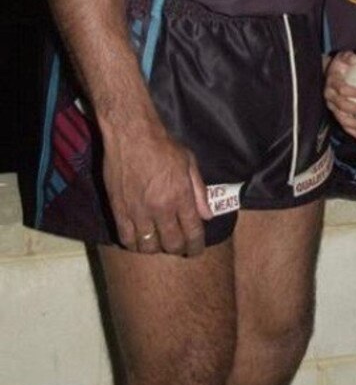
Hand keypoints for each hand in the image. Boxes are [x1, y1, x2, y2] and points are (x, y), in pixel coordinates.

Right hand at [102, 120, 211, 256]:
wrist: (131, 134)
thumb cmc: (163, 145)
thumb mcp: (189, 163)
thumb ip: (199, 191)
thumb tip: (207, 215)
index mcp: (180, 196)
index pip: (192, 233)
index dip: (196, 246)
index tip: (196, 250)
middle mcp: (160, 208)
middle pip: (171, 244)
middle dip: (178, 249)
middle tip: (179, 246)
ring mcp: (137, 211)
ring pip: (148, 246)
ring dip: (156, 248)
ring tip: (159, 242)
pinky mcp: (118, 210)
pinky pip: (126, 239)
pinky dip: (134, 244)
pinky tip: (139, 240)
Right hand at [324, 50, 355, 142]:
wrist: (326, 75)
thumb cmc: (338, 67)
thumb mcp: (341, 58)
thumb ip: (348, 57)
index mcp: (332, 83)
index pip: (342, 89)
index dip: (354, 92)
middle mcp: (330, 97)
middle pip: (342, 106)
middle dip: (355, 109)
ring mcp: (332, 107)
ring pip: (342, 119)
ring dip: (355, 125)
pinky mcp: (336, 114)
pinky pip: (344, 126)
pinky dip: (353, 133)